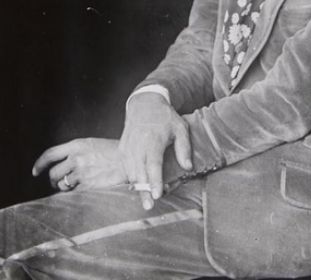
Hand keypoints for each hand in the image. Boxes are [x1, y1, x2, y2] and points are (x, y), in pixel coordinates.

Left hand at [32, 138, 126, 190]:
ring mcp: (81, 172)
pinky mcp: (87, 186)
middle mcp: (77, 158)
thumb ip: (77, 153)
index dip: (40, 164)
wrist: (131, 161)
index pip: (50, 154)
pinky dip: (74, 195)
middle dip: (53, 181)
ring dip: (65, 188)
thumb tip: (64, 166)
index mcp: (77, 145)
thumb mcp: (94, 145)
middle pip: (53, 173)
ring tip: (75, 187)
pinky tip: (83, 191)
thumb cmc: (114, 153)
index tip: (35, 172)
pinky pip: (73, 194)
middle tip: (59, 184)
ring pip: (62, 185)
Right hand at [119, 92, 191, 209]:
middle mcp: (138, 143)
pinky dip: (132, 178)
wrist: (144, 104)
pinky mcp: (122, 149)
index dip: (154, 180)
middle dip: (143, 190)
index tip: (157, 194)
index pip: (153, 163)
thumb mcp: (180, 127)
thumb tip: (187, 167)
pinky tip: (139, 187)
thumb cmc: (165, 117)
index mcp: (153, 138)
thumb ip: (184, 148)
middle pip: (139, 171)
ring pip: (130, 171)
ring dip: (137, 187)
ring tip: (146, 200)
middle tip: (149, 206)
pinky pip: (126, 168)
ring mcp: (128, 146)